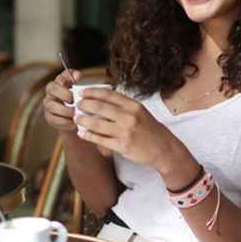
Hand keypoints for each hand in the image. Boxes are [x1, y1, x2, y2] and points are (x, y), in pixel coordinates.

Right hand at [43, 69, 81, 131]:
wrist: (77, 119)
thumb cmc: (80, 102)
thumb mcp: (82, 92)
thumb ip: (79, 82)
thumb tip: (77, 75)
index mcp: (60, 83)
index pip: (60, 77)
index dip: (67, 77)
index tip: (77, 81)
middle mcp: (52, 92)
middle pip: (51, 88)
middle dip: (63, 93)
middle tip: (73, 100)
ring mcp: (49, 104)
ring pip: (51, 105)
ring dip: (64, 110)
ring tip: (74, 113)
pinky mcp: (49, 117)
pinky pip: (53, 118)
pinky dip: (63, 121)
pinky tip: (72, 123)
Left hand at [74, 88, 188, 173]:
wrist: (164, 148)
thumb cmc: (150, 129)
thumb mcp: (141, 112)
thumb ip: (124, 105)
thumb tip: (102, 100)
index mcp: (133, 105)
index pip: (109, 95)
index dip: (93, 92)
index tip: (83, 92)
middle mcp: (129, 116)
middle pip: (100, 107)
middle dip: (84, 105)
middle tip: (77, 105)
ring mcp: (125, 131)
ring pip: (97, 124)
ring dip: (83, 121)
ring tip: (76, 119)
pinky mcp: (122, 146)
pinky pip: (100, 139)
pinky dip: (88, 136)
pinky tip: (82, 133)